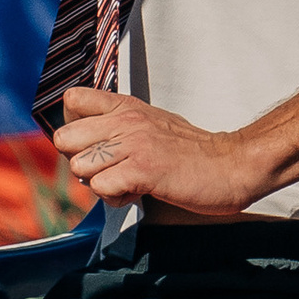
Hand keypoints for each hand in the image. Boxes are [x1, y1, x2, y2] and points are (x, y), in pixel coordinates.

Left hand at [58, 84, 267, 216]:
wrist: (232, 165)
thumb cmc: (193, 153)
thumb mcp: (153, 124)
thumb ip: (120, 126)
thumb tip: (86, 143)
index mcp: (127, 106)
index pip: (73, 100)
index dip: (73, 128)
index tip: (90, 144)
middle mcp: (126, 120)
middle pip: (65, 138)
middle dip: (80, 162)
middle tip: (108, 170)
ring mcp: (134, 144)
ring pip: (80, 166)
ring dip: (100, 183)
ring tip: (127, 183)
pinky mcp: (143, 170)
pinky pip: (102, 188)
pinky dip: (116, 198)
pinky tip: (137, 193)